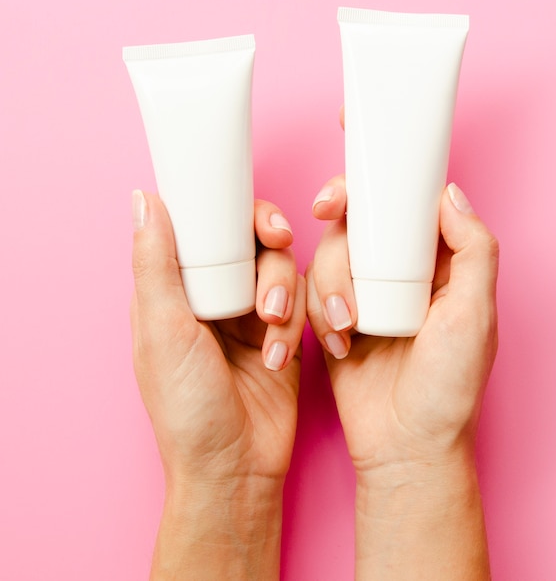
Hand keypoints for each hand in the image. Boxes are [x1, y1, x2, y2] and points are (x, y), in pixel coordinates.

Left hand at [131, 191, 305, 579]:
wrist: (236, 466)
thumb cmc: (188, 408)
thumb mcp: (164, 331)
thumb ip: (155, 264)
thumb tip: (143, 199)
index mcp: (176, 290)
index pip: (204, 230)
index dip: (231, 213)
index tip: (258, 219)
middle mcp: (214, 296)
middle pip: (251, 242)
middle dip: (268, 248)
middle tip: (278, 246)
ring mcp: (250, 315)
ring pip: (281, 269)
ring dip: (283, 290)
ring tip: (273, 324)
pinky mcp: (282, 334)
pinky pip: (301, 303)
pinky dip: (295, 322)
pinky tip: (280, 355)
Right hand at [307, 170, 497, 578]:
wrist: (404, 445)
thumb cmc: (446, 387)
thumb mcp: (473, 315)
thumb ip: (472, 250)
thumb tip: (450, 194)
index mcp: (436, 265)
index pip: (406, 207)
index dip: (378, 182)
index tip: (349, 173)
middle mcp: (398, 274)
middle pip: (358, 223)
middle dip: (339, 218)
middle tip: (324, 212)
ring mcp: (363, 296)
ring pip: (329, 256)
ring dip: (330, 283)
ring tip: (347, 326)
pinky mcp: (333, 319)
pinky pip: (311, 293)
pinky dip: (318, 313)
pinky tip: (339, 344)